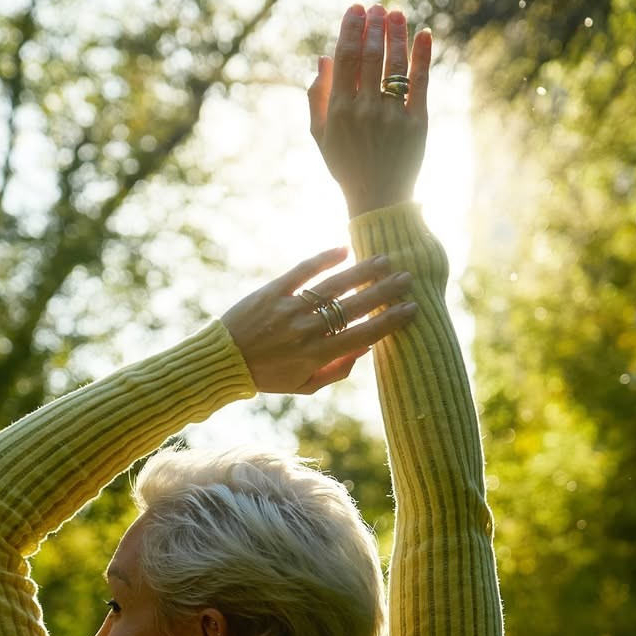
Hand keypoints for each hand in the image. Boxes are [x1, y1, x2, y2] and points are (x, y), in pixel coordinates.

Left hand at [220, 248, 415, 394]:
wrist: (224, 362)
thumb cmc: (267, 376)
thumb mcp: (304, 386)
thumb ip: (336, 370)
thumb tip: (366, 349)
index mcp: (317, 355)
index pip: (363, 335)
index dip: (390, 322)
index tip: (411, 310)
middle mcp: (307, 330)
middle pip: (354, 307)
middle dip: (384, 292)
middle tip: (407, 279)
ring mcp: (290, 308)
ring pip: (333, 286)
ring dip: (362, 272)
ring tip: (384, 260)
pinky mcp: (273, 291)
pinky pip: (302, 272)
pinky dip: (323, 259)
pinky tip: (344, 249)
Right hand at [308, 4, 431, 218]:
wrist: (378, 198)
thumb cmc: (346, 165)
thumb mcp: (321, 135)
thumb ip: (317, 97)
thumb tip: (323, 58)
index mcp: (340, 110)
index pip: (345, 59)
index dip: (350, 29)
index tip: (356, 8)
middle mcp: (365, 110)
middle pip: (370, 57)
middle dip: (373, 27)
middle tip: (377, 7)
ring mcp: (392, 117)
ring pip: (395, 65)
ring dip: (396, 35)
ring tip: (396, 14)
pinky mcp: (417, 124)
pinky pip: (421, 83)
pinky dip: (423, 56)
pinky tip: (424, 34)